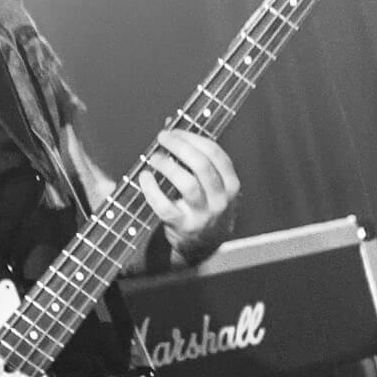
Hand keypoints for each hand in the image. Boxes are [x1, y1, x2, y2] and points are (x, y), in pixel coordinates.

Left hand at [137, 128, 239, 264]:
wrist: (205, 245)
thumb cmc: (207, 208)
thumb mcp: (215, 187)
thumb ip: (200, 161)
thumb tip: (173, 131)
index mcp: (231, 185)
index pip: (215, 153)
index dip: (193, 138)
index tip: (176, 132)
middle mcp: (220, 200)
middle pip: (201, 165)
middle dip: (179, 146)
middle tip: (163, 138)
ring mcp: (203, 215)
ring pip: (187, 184)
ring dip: (167, 166)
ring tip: (155, 158)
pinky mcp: (183, 226)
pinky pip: (164, 205)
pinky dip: (151, 189)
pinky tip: (145, 177)